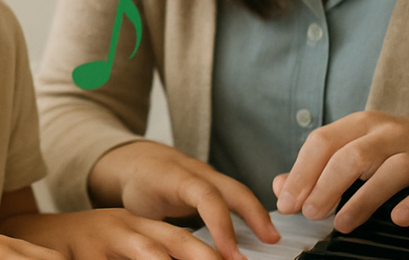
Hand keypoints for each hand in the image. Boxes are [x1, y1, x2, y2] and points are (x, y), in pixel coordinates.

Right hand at [2, 208, 223, 259]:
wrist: (36, 235)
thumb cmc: (88, 248)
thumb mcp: (124, 248)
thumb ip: (156, 255)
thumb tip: (202, 259)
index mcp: (142, 227)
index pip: (184, 239)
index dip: (213, 253)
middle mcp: (127, 228)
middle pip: (172, 242)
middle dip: (204, 256)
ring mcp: (103, 239)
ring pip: (145, 254)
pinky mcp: (81, 253)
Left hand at [88, 141, 278, 259]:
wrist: (137, 159)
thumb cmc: (138, 187)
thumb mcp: (138, 211)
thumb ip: (156, 234)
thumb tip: (168, 256)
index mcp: (176, 177)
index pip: (206, 196)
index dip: (221, 225)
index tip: (230, 254)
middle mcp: (197, 172)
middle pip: (233, 189)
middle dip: (254, 214)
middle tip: (270, 242)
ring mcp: (209, 174)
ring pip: (239, 191)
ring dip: (257, 214)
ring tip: (272, 239)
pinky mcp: (214, 181)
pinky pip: (236, 193)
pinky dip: (250, 210)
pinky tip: (260, 230)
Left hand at [272, 111, 408, 233]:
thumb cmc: (387, 146)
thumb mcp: (351, 146)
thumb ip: (315, 167)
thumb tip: (281, 188)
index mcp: (359, 123)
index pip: (323, 142)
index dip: (301, 173)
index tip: (287, 202)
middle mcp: (387, 132)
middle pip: (353, 155)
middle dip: (327, 186)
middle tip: (310, 214)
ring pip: (393, 170)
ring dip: (365, 199)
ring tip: (342, 224)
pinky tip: (397, 218)